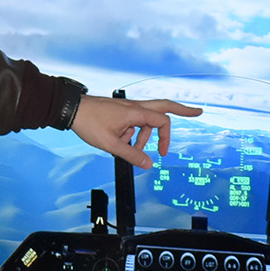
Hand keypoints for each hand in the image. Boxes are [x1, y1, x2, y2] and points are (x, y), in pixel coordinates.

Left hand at [71, 96, 201, 168]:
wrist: (71, 109)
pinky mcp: (121, 110)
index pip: (162, 121)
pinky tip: (118, 140)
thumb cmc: (89, 123)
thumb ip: (131, 154)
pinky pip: (134, 121)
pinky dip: (132, 132)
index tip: (161, 154)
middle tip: (197, 112)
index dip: (165, 138)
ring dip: (143, 134)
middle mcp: (135, 106)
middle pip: (165, 105)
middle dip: (182, 110)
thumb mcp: (111, 144)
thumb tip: (149, 164)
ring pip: (146, 119)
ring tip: (129, 147)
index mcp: (135, 112)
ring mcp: (128, 107)